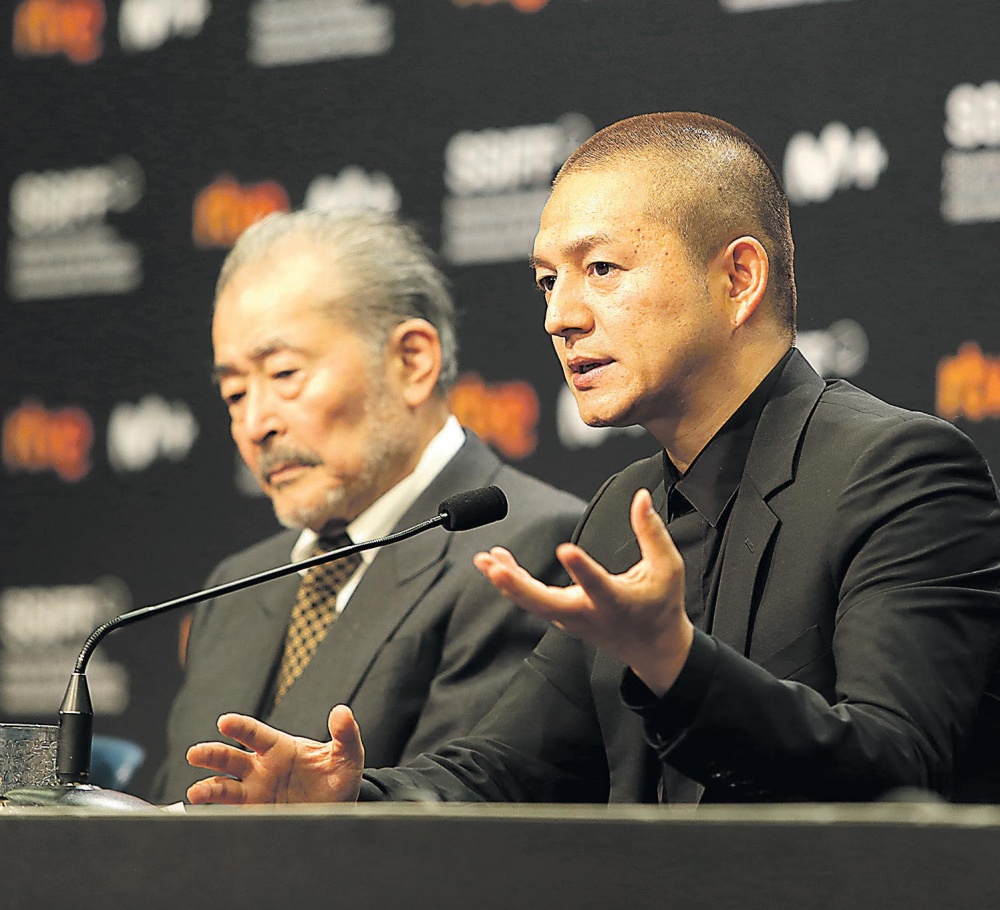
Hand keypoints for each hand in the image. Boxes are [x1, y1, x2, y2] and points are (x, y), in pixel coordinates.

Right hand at [185, 704, 363, 804]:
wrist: (338, 809)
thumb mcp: (347, 755)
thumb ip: (344, 734)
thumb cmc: (338, 777)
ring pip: (225, 787)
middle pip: (230, 758)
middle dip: (211, 755)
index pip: (255, 734)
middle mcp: (261, 768)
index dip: (240, 727)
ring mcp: (255, 792)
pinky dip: (217, 815)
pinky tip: (204, 816)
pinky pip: (231, 814)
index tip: (224, 722)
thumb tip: (341, 711)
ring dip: (208, 789)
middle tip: (195, 754)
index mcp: (279, 747)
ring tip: (195, 793)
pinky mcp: (256, 814)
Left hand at [473, 488, 692, 695]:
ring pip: (534, 604)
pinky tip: (497, 562)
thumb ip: (652, 531)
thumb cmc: (661, 604)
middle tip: (497, 569)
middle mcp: (590, 614)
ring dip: (508, 582)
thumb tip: (641, 497)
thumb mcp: (668, 568)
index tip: (565, 549)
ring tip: (486, 559)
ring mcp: (572, 619)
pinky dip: (513, 582)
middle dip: (519, 588)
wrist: (652, 647)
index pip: (598, 585)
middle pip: (548, 605)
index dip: (581, 569)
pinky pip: (532, 600)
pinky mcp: (562, 616)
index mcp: (618, 602)